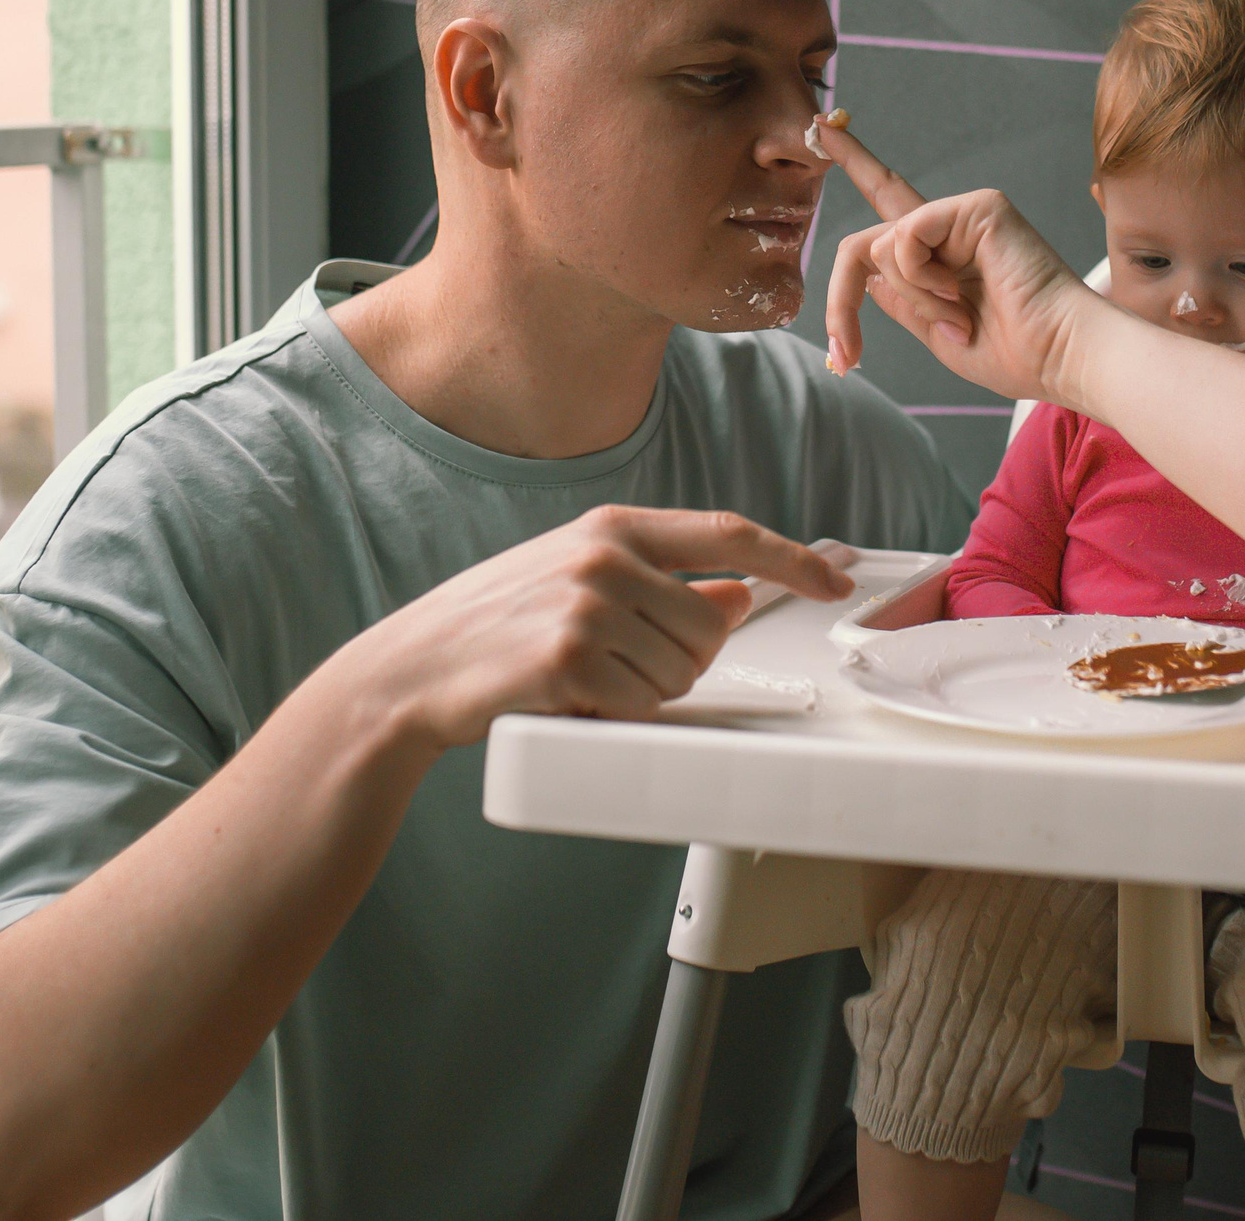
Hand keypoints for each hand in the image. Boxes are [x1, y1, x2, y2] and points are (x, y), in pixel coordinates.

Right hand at [336, 506, 852, 751]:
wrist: (411, 670)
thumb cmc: (498, 627)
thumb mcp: (582, 583)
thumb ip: (661, 583)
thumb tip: (737, 595)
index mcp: (613, 528)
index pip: (728, 533)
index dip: (789, 559)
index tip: (833, 583)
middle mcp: (605, 557)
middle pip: (711, 628)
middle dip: (680, 661)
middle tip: (613, 664)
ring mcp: (587, 606)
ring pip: (683, 672)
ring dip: (645, 693)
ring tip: (583, 679)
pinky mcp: (569, 660)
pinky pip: (642, 704)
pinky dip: (615, 715)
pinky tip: (567, 699)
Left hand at [818, 121, 1104, 405]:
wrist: (1061, 354)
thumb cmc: (1018, 353)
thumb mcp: (939, 334)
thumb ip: (904, 301)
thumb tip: (870, 279)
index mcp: (943, 255)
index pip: (888, 202)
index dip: (856, 163)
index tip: (823, 127)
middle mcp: (950, 227)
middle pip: (863, 243)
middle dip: (840, 302)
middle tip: (845, 354)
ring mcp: (963, 213)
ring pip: (882, 248)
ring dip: (912, 296)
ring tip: (958, 315)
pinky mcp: (977, 206)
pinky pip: (906, 237)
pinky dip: (920, 277)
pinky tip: (959, 292)